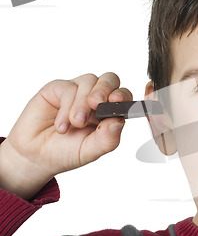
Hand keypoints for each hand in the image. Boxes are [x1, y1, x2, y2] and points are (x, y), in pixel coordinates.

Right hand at [0, 72, 132, 199]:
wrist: (35, 156)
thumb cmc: (65, 152)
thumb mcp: (90, 151)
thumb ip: (107, 139)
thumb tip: (119, 122)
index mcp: (108, 112)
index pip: (123, 96)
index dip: (123, 96)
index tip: (117, 102)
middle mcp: (95, 99)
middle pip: (110, 79)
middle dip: (105, 89)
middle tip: (97, 104)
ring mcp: (77, 92)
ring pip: (89, 81)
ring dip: (82, 103)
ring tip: (75, 124)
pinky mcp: (57, 89)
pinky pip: (68, 88)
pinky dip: (66, 107)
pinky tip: (62, 125)